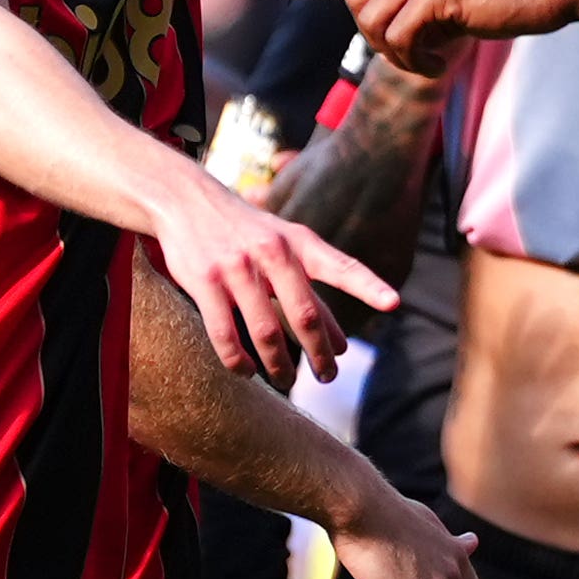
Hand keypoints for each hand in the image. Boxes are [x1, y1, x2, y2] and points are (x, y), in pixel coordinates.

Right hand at [152, 176, 396, 381]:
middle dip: (319, 353)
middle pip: (304, 315)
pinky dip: (238, 360)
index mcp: (298, 242)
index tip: (393, 302)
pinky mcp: (204, 280)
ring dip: (279, 365)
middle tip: (328, 377)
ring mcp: (236, 267)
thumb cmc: (246, 230)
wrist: (184, 198)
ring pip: (265, 331)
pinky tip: (246, 371)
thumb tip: (342, 344)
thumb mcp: (284, 245)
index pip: (339, 265)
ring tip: (287, 381)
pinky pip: (224, 333)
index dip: (367, 285)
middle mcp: (271, 252)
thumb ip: (312, 289)